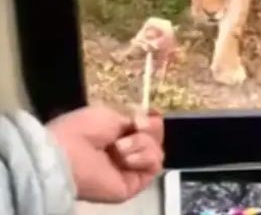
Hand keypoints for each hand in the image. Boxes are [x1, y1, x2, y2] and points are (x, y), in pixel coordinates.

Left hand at [47, 104, 164, 202]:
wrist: (68, 154)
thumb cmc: (82, 130)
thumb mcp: (110, 113)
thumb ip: (134, 118)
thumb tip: (149, 121)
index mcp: (116, 134)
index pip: (146, 127)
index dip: (152, 119)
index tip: (151, 113)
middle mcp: (126, 152)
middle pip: (155, 137)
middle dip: (150, 127)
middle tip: (137, 125)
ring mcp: (131, 169)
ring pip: (156, 150)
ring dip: (141, 143)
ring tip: (119, 148)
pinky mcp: (134, 184)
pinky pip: (154, 165)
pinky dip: (144, 157)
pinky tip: (126, 158)